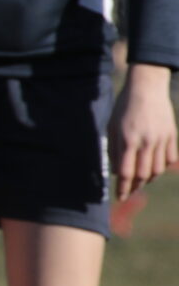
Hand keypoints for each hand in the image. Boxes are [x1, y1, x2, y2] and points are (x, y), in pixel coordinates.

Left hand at [110, 64, 175, 200]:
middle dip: (135, 186)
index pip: (125, 172)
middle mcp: (146, 142)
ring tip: (140, 181)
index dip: (122, 188)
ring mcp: (161, 139)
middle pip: (143, 174)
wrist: (147, 88)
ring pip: (158, 169)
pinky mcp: (172, 135)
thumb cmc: (124, 107)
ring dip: (148, 178)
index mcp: (128, 140)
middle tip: (129, 192)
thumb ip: (113, 150)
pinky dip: (162, 167)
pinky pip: (170, 159)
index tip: (119, 197)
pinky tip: (154, 168)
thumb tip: (116, 172)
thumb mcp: (112, 127)